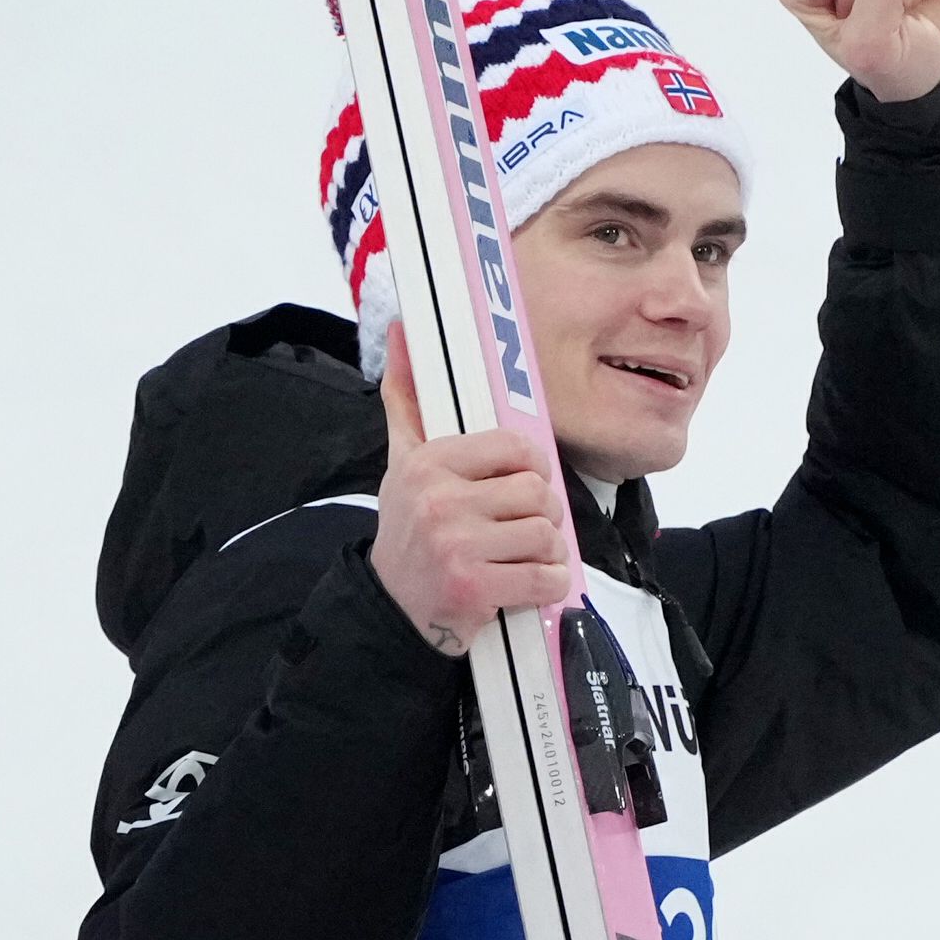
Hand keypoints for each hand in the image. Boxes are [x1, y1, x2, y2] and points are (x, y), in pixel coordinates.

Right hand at [370, 329, 570, 657]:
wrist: (390, 607)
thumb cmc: (408, 530)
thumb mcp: (401, 462)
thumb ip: (406, 399)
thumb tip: (401, 331)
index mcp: (427, 463)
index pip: (515, 447)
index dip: (531, 467)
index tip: (520, 484)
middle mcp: (439, 501)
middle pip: (537, 492)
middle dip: (541, 514)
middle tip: (522, 527)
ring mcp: (457, 547)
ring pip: (547, 534)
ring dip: (547, 551)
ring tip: (521, 556)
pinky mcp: (476, 589)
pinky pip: (547, 577)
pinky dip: (549, 584)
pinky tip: (526, 583)